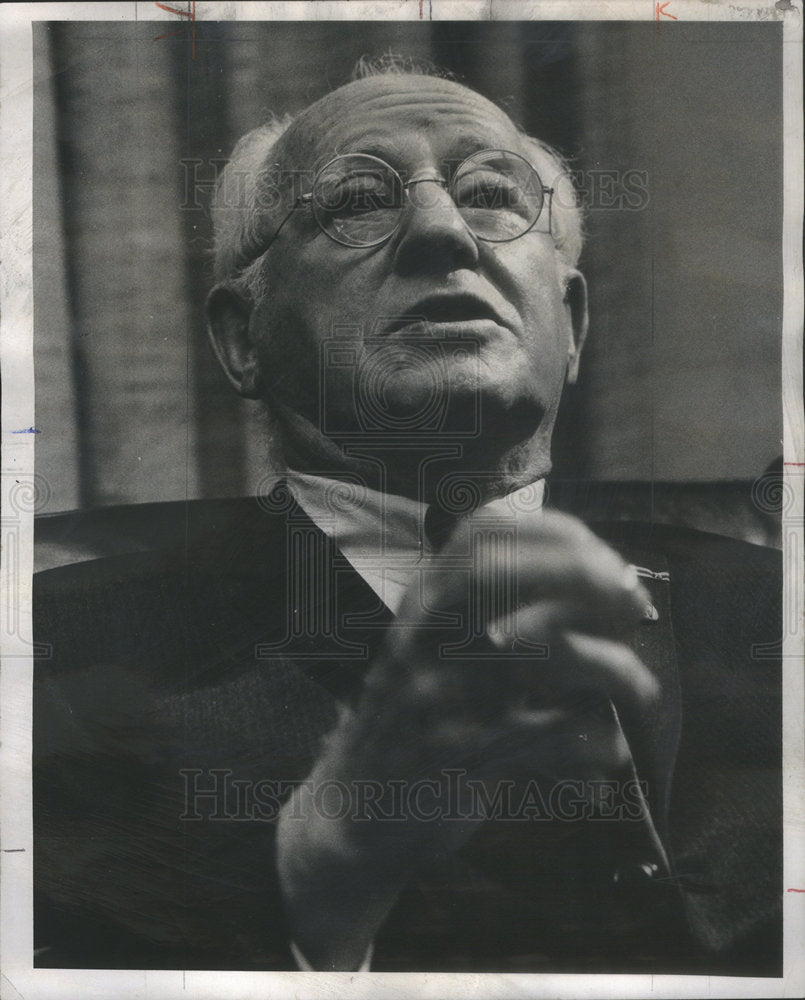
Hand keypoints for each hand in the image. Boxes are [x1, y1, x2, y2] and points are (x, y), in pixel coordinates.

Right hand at [276, 510, 657, 967]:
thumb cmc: (426, 719)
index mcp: (424, 602)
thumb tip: (617, 586)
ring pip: (532, 653)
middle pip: (493, 573)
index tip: (607, 560)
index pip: (480, 534)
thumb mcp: (447, 649)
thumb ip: (507, 610)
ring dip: (607, 666)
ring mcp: (431, 695)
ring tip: (639, 689)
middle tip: (632, 601)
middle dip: (575, 573)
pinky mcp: (451, 758)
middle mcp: (421, 637)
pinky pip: (541, 736)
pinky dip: (589, 741)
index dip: (553, 533)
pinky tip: (608, 749)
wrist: (358, 806)